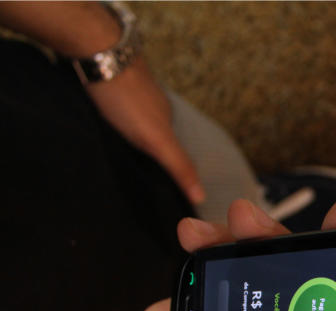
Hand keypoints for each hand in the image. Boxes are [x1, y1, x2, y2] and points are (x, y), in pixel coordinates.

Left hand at [86, 58, 205, 204]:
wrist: (101, 54)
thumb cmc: (128, 100)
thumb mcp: (157, 140)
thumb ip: (178, 166)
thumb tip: (201, 196)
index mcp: (165, 119)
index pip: (171, 147)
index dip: (169, 163)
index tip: (163, 183)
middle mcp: (151, 105)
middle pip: (153, 131)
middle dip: (149, 149)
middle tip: (140, 170)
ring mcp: (129, 91)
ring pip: (133, 118)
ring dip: (129, 132)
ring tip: (120, 150)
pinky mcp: (105, 82)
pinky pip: (112, 105)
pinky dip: (112, 116)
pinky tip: (102, 122)